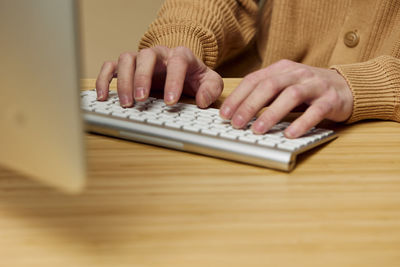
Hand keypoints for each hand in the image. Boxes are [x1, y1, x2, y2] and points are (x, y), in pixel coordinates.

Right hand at [96, 46, 222, 107]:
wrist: (182, 68)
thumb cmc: (194, 76)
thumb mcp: (210, 81)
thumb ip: (211, 89)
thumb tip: (201, 101)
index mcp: (181, 55)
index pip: (177, 61)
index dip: (173, 81)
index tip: (170, 101)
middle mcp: (158, 53)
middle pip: (146, 56)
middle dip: (143, 78)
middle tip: (141, 100)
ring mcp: (140, 59)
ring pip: (126, 59)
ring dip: (123, 81)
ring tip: (126, 103)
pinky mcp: (127, 67)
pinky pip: (110, 66)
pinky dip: (104, 79)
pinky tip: (103, 96)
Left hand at [219, 59, 353, 137]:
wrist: (347, 86)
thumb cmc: (308, 89)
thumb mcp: (285, 85)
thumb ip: (265, 94)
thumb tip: (236, 111)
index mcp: (282, 69)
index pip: (255, 80)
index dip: (238, 97)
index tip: (225, 114)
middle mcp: (297, 74)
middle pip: (270, 86)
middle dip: (250, 106)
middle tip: (236, 124)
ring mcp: (315, 85)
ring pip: (291, 95)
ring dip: (271, 114)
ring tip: (258, 130)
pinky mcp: (331, 100)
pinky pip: (316, 111)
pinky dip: (302, 123)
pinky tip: (289, 134)